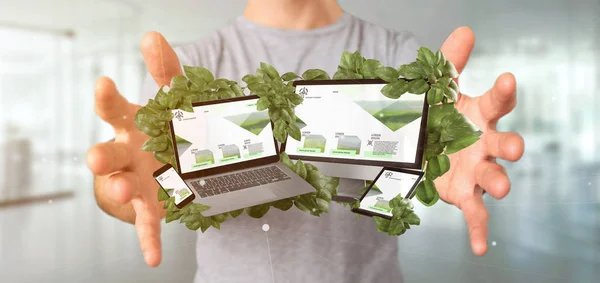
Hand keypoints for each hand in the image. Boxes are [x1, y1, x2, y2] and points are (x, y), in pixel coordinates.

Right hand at [86, 32, 182, 266]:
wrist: (178, 158)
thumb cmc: (170, 124)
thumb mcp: (174, 97)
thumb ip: (166, 71)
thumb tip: (153, 35)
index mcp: (131, 125)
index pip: (113, 109)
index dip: (106, 99)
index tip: (103, 83)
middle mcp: (128, 154)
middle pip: (109, 154)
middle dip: (101, 157)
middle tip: (96, 158)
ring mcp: (138, 181)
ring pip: (124, 188)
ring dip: (122, 193)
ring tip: (126, 194)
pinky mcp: (154, 205)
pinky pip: (149, 225)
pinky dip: (149, 241)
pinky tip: (153, 259)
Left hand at [434, 27, 524, 255]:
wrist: (422, 142)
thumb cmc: (438, 114)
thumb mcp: (438, 87)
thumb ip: (450, 62)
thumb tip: (465, 30)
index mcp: (480, 115)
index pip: (497, 102)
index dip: (503, 92)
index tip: (506, 79)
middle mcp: (485, 143)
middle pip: (504, 144)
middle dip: (511, 145)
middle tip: (514, 146)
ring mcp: (477, 170)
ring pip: (495, 177)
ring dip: (500, 182)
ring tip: (501, 189)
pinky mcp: (464, 193)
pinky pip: (476, 213)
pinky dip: (480, 230)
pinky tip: (480, 248)